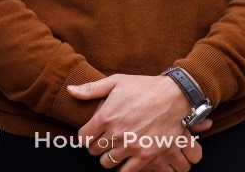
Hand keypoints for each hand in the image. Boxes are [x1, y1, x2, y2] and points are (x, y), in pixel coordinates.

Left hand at [68, 74, 205, 171]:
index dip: (86, 136)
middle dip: (97, 145)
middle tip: (105, 139)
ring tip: (116, 148)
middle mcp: (116, 133)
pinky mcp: (145, 156)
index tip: (92, 134)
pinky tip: (125, 159)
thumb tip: (70, 91)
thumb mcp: (116, 81)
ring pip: (107, 163)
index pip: (83, 138)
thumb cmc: (144, 87)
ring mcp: (130, 146)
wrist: (174, 96)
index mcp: (106, 116)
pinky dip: (122, 168)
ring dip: (109, 156)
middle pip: (94, 151)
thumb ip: (91, 89)